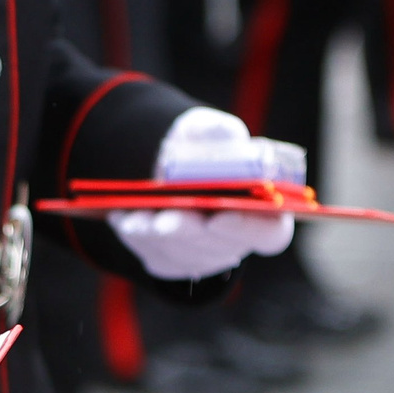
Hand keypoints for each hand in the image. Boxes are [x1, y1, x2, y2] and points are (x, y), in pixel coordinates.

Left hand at [108, 107, 295, 279]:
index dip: (248, 228)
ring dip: (158, 238)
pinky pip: (156, 257)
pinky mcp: (175, 262)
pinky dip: (138, 238)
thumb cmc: (199, 147)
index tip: (220, 217)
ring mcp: (206, 255)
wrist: (165, 163)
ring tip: (136, 218)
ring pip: (183, 255)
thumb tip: (227, 134)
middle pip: (219, 248)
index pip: (270, 232)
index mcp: (261, 209)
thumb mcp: (208, 131)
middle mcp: (237, 239)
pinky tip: (123, 217)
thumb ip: (219, 132)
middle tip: (165, 220)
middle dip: (189, 233)